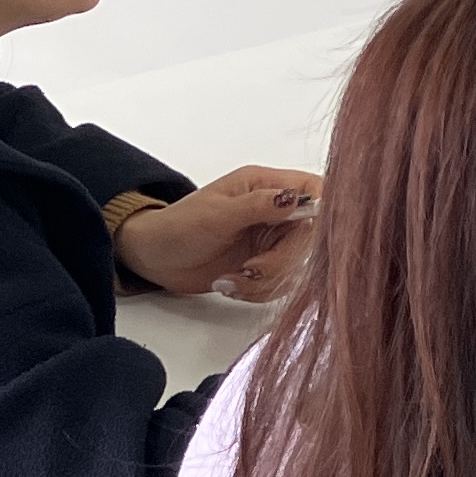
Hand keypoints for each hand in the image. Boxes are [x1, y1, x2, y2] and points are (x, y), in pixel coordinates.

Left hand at [116, 166, 321, 299]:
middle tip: (250, 269)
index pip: (314, 191)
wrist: (155, 258)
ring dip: (265, 281)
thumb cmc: (178, 227)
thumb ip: (260, 206)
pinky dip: (256, 292)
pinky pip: (279, 284)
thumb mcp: (218, 214)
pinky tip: (229, 284)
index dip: (321, 213)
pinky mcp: (264, 265)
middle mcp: (274, 211)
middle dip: (282, 261)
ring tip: (232, 279)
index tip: (303, 237)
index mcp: (266, 185)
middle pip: (310, 238)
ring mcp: (270, 240)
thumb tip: (296, 199)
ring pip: (296, 266)